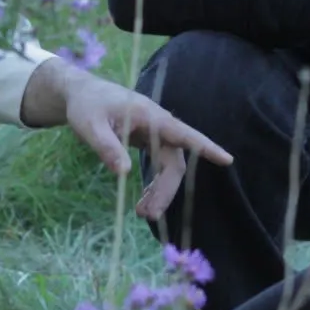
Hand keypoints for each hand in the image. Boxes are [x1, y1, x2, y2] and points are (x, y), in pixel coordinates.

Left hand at [20, 58, 231, 219]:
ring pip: (168, 167)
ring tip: (142, 213)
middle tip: (148, 215)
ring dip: (160, 191)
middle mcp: (159, 125)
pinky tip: (143, 200)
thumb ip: (106, 147)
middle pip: (175, 162)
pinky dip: (154, 185)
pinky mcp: (148, 141)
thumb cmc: (87, 106)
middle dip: (166, 190)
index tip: (227, 159)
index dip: (206, 147)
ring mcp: (155, 134)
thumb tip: (123, 173)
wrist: (82, 94)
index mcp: (150, 116)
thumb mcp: (90, 126)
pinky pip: (160, 166)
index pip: (184, 133)